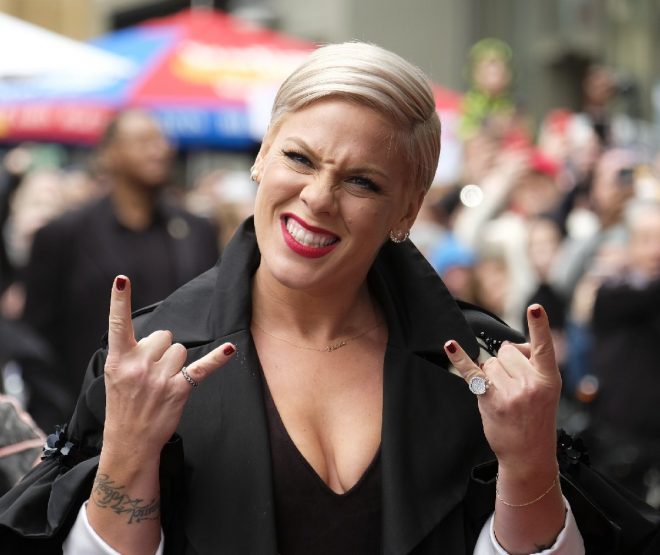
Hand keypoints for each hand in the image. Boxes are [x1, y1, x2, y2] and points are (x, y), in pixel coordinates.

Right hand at [102, 275, 235, 457]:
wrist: (130, 441)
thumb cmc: (124, 404)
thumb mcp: (116, 375)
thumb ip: (132, 351)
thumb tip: (160, 338)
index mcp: (118, 359)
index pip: (117, 324)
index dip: (119, 300)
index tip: (122, 279)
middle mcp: (138, 365)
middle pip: (163, 335)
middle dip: (161, 350)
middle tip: (150, 374)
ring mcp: (158, 378)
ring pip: (180, 349)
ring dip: (175, 363)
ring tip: (162, 383)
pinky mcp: (178, 389)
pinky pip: (202, 367)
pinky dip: (218, 358)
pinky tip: (230, 349)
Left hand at [444, 305, 560, 473]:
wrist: (528, 454)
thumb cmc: (536, 417)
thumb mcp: (546, 390)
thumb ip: (532, 364)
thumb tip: (507, 346)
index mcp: (549, 378)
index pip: (544, 347)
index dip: (539, 325)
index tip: (534, 307)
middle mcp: (531, 383)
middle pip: (506, 351)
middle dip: (506, 363)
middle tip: (514, 387)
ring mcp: (511, 392)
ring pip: (490, 362)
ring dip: (491, 374)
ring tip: (504, 396)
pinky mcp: (491, 399)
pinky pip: (472, 372)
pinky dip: (460, 358)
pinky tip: (450, 346)